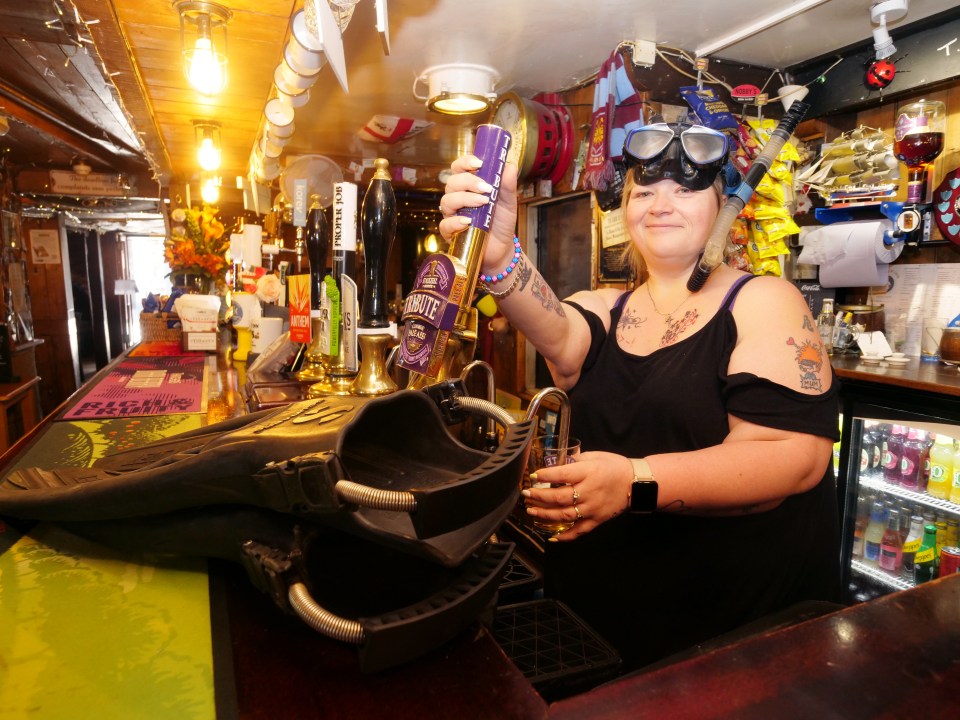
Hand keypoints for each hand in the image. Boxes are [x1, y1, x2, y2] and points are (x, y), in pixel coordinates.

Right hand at [438, 155, 518, 271]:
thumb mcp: (508, 202)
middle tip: (486, 188)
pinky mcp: (451, 233)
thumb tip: (510, 165)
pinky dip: (455, 222)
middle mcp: (458, 198)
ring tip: (483, 203)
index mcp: (469, 187)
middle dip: (468, 182)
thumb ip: (508, 185)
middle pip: (452, 182)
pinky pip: (445, 224)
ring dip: (464, 199)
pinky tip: (468, 222)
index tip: (479, 163)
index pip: (459, 168)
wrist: (502, 248)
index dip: (465, 162)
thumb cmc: (501, 223)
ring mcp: (452, 215)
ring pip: (447, 201)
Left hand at [522, 451, 632, 540]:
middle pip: (558, 497)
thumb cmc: (615, 466)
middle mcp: (588, 491)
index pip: (561, 474)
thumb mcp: (595, 456)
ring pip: (564, 515)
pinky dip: (565, 536)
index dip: (545, 476)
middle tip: (526, 494)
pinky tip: (551, 536)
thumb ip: (576, 461)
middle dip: (539, 496)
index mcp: (588, 472)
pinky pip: (579, 531)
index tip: (533, 476)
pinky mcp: (597, 520)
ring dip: (545, 514)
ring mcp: (592, 508)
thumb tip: (557, 463)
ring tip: (531, 510)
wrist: (637, 483)